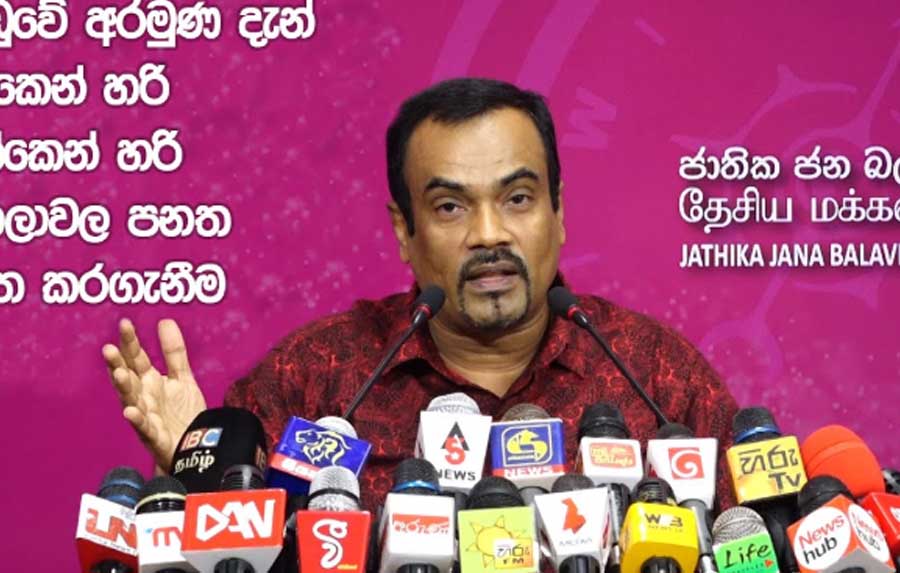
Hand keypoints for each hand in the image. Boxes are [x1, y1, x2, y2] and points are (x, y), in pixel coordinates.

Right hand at [103, 318, 207, 471]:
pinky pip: (144, 427)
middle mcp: (143, 397)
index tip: (125, 324)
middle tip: (109, 349)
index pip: (136, 358)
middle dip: (118, 364)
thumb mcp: (182, 378)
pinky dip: (136, 419)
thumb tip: (164, 320)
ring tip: (119, 373)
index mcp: (149, 381)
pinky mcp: (154, 436)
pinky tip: (130, 411)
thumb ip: (173, 352)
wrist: (193, 447)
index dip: (131, 342)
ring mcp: (146, 416)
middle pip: (128, 378)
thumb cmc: (182, 413)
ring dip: (124, 388)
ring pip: (131, 400)